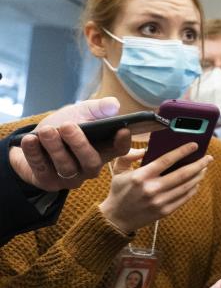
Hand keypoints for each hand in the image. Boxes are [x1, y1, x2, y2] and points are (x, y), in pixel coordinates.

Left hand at [9, 97, 131, 191]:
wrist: (32, 141)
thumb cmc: (62, 127)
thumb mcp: (80, 113)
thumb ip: (97, 108)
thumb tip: (114, 105)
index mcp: (103, 150)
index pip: (119, 151)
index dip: (123, 143)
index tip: (122, 130)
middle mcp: (90, 168)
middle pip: (92, 162)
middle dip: (79, 144)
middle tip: (67, 125)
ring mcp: (70, 178)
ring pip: (66, 167)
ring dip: (55, 148)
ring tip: (46, 131)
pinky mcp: (48, 182)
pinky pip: (42, 170)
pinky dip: (35, 154)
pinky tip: (30, 140)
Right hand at [98, 143, 210, 233]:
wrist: (116, 218)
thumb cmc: (119, 191)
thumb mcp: (119, 170)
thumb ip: (129, 156)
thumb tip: (146, 149)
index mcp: (141, 176)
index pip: (167, 160)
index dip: (182, 152)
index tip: (194, 145)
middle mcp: (152, 189)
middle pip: (182, 174)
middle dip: (199, 164)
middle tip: (208, 158)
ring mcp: (160, 201)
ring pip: (186, 186)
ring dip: (198, 176)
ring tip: (204, 168)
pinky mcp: (165, 211)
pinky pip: (184, 198)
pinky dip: (193, 189)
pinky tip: (196, 182)